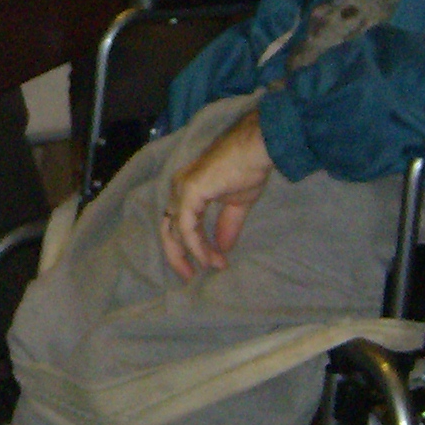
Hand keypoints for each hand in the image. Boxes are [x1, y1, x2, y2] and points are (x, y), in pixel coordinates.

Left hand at [160, 111, 273, 281]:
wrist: (256, 149)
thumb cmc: (248, 168)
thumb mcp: (237, 203)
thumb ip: (227, 225)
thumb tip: (224, 248)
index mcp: (187, 189)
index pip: (177, 222)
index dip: (188, 246)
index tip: (205, 265)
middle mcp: (178, 188)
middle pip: (168, 228)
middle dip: (178, 255)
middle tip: (192, 276)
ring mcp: (182, 189)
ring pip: (176, 230)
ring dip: (194, 253)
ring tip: (213, 266)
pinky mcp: (189, 192)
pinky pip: (187, 227)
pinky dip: (196, 245)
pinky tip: (209, 258)